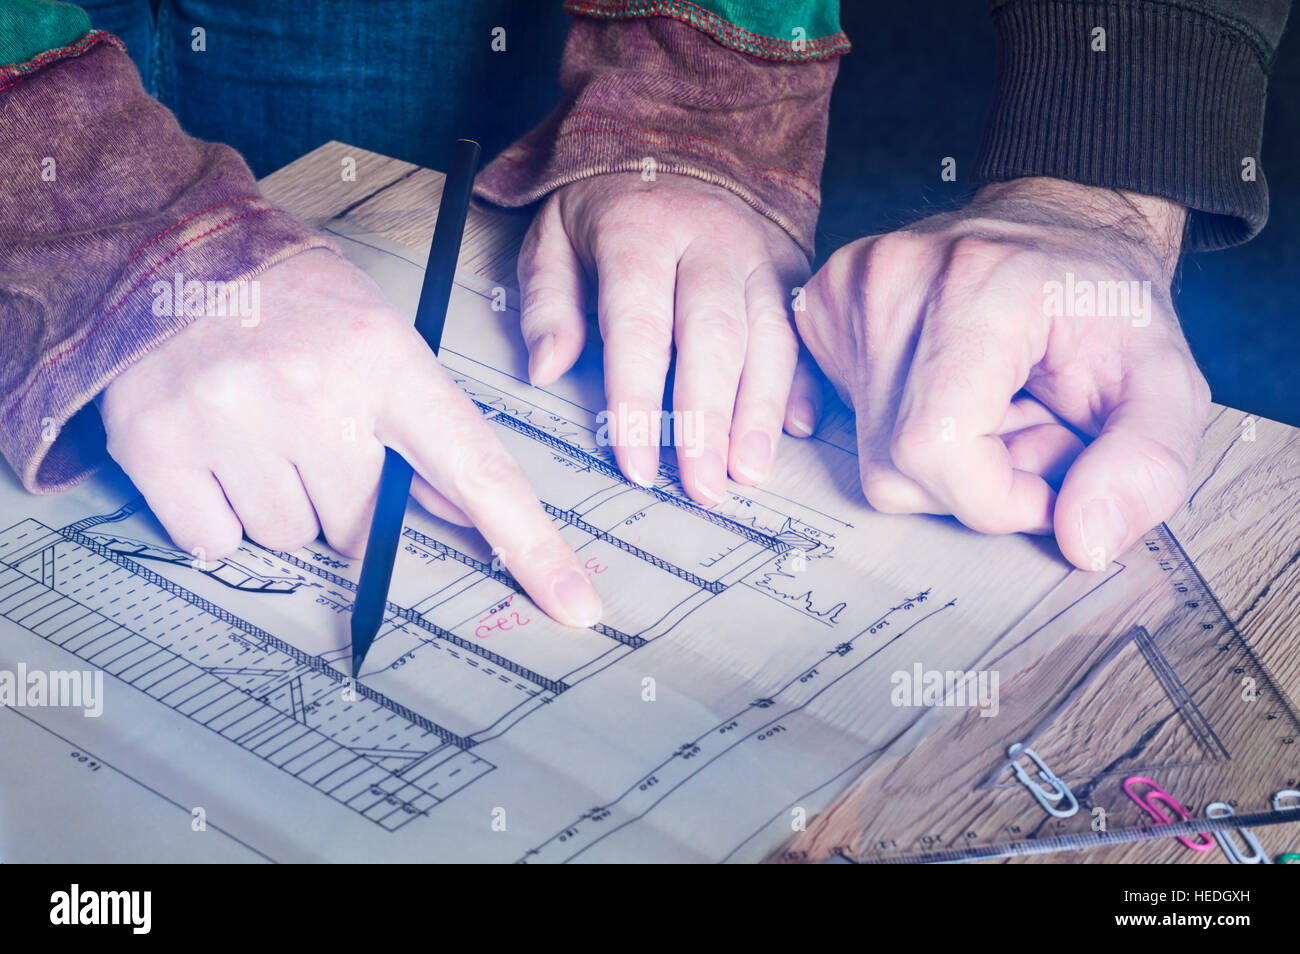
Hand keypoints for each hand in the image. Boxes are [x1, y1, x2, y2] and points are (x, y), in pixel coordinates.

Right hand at [98, 248, 602, 626]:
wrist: (168, 247)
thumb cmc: (292, 300)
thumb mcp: (379, 340)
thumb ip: (423, 428)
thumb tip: (464, 515)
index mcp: (387, 362)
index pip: (479, 472)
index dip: (531, 547)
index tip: (575, 606)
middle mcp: (315, 393)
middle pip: (366, 530)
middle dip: (346, 499)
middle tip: (312, 432)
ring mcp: (233, 420)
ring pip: (291, 538)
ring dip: (280, 504)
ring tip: (258, 430)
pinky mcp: (158, 446)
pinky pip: (215, 544)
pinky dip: (215, 517)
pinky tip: (212, 451)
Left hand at [516, 172, 821, 503]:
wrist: (679, 141)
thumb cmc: (607, 208)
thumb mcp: (552, 237)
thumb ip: (547, 303)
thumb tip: (545, 370)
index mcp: (641, 231)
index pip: (640, 325)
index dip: (638, 401)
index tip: (636, 464)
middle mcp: (708, 242)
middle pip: (714, 338)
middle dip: (709, 421)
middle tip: (704, 487)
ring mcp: (756, 256)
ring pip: (768, 339)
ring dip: (759, 413)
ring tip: (747, 474)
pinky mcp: (789, 270)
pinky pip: (800, 332)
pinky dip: (800, 383)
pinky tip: (792, 429)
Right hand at [795, 177, 1209, 569]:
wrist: (1059, 229)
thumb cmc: (1106, 302)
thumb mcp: (1166, 383)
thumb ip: (1148, 465)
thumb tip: (1083, 541)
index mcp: (977, 284)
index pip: (934, 449)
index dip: (999, 497)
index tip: (1051, 474)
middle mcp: (890, 279)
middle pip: (898, 467)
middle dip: (978, 478)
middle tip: (1031, 424)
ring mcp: (846, 292)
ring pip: (874, 457)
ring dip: (947, 458)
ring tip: (997, 403)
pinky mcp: (822, 309)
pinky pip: (852, 424)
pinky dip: (908, 431)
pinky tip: (948, 393)